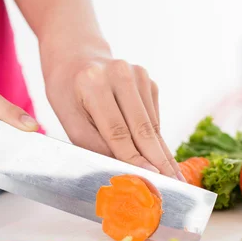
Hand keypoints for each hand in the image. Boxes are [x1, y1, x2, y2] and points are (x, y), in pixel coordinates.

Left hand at [42, 47, 184, 180]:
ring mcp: (139, 75)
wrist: (76, 56)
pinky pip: (154, 119)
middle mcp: (120, 74)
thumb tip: (123, 170)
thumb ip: (93, 144)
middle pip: (142, 128)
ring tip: (173, 177)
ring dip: (162, 153)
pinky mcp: (149, 81)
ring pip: (152, 126)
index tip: (150, 177)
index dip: (135, 157)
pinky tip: (162, 158)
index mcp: (93, 82)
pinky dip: (156, 140)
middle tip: (172, 184)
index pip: (117, 130)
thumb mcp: (68, 118)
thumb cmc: (67, 91)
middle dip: (158, 160)